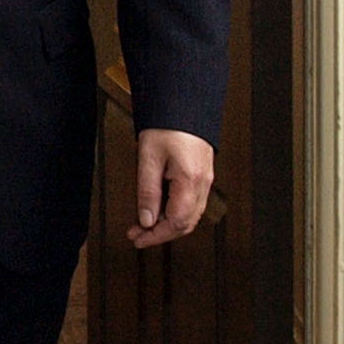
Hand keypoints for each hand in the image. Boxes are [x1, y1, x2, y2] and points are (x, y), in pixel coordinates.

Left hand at [127, 128, 213, 248]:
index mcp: (190, 181)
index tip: (138, 239)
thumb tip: (146, 220)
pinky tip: (160, 209)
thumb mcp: (148, 158)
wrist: (184, 104)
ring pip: (190, 215)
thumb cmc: (167, 125)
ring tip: (144, 224)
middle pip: (185, 224)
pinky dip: (176, 212)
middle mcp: (202, 183)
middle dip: (161, 234)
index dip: (156, 236)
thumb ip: (147, 192)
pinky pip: (193, 203)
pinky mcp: (203, 174)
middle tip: (138, 235)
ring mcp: (206, 180)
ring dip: (168, 224)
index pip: (176, 223)